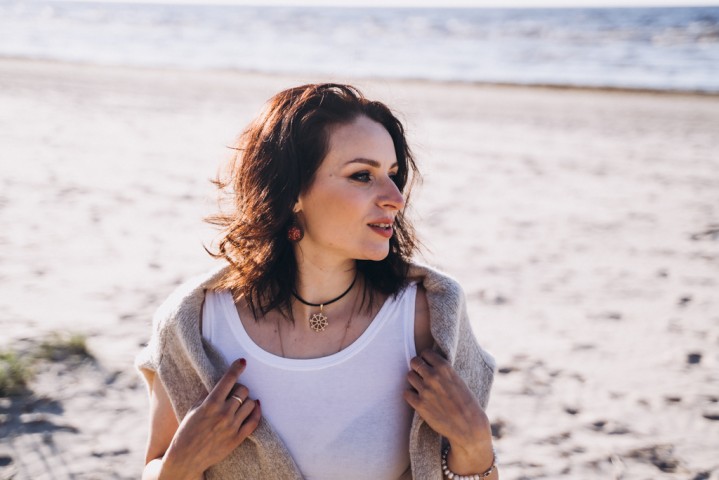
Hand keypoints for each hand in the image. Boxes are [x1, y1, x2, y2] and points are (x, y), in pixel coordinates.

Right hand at [161, 358, 260, 478]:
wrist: (186, 458)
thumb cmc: (187, 431)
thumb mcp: (193, 409)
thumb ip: (207, 395)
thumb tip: (221, 381)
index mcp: (210, 404)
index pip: (228, 380)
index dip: (236, 368)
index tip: (242, 362)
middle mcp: (223, 414)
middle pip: (243, 390)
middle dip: (239, 388)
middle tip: (234, 392)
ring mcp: (232, 426)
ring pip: (251, 403)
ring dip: (247, 400)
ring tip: (240, 403)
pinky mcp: (238, 438)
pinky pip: (255, 420)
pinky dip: (257, 411)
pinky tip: (255, 407)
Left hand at [404, 349, 493, 474]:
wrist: (468, 426)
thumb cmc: (467, 403)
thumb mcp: (458, 380)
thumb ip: (444, 372)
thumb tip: (430, 364)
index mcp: (445, 367)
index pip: (425, 353)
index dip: (426, 358)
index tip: (427, 364)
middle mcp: (433, 376)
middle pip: (414, 362)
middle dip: (417, 367)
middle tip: (422, 374)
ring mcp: (425, 390)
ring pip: (409, 376)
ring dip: (414, 380)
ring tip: (422, 387)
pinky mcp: (419, 405)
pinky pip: (406, 393)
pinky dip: (411, 395)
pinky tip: (419, 398)